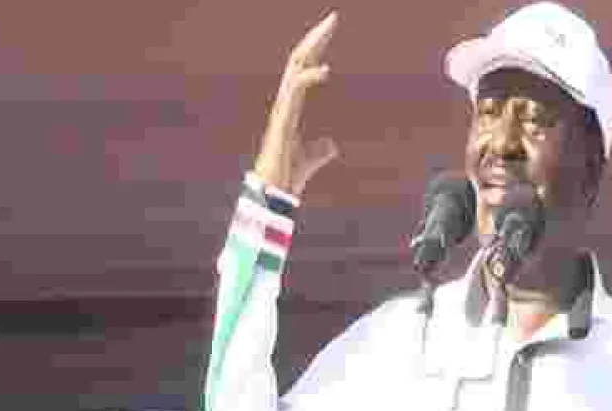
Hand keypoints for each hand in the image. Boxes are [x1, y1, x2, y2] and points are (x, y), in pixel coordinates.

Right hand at [253, 11, 340, 197]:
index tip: (331, 30)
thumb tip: (332, 145)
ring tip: (329, 28)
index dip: (317, 48)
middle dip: (316, 37)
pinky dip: (309, 77)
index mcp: (293, 106)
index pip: (304, 67)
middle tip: (333, 18)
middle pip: (299, 59)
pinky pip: (295, 90)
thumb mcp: (314, 157)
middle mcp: (285, 102)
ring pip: (295, 66)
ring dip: (313, 46)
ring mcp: (282, 108)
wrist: (278, 191)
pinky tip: (326, 71)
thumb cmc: (291, 174)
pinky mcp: (282, 119)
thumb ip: (321, 149)